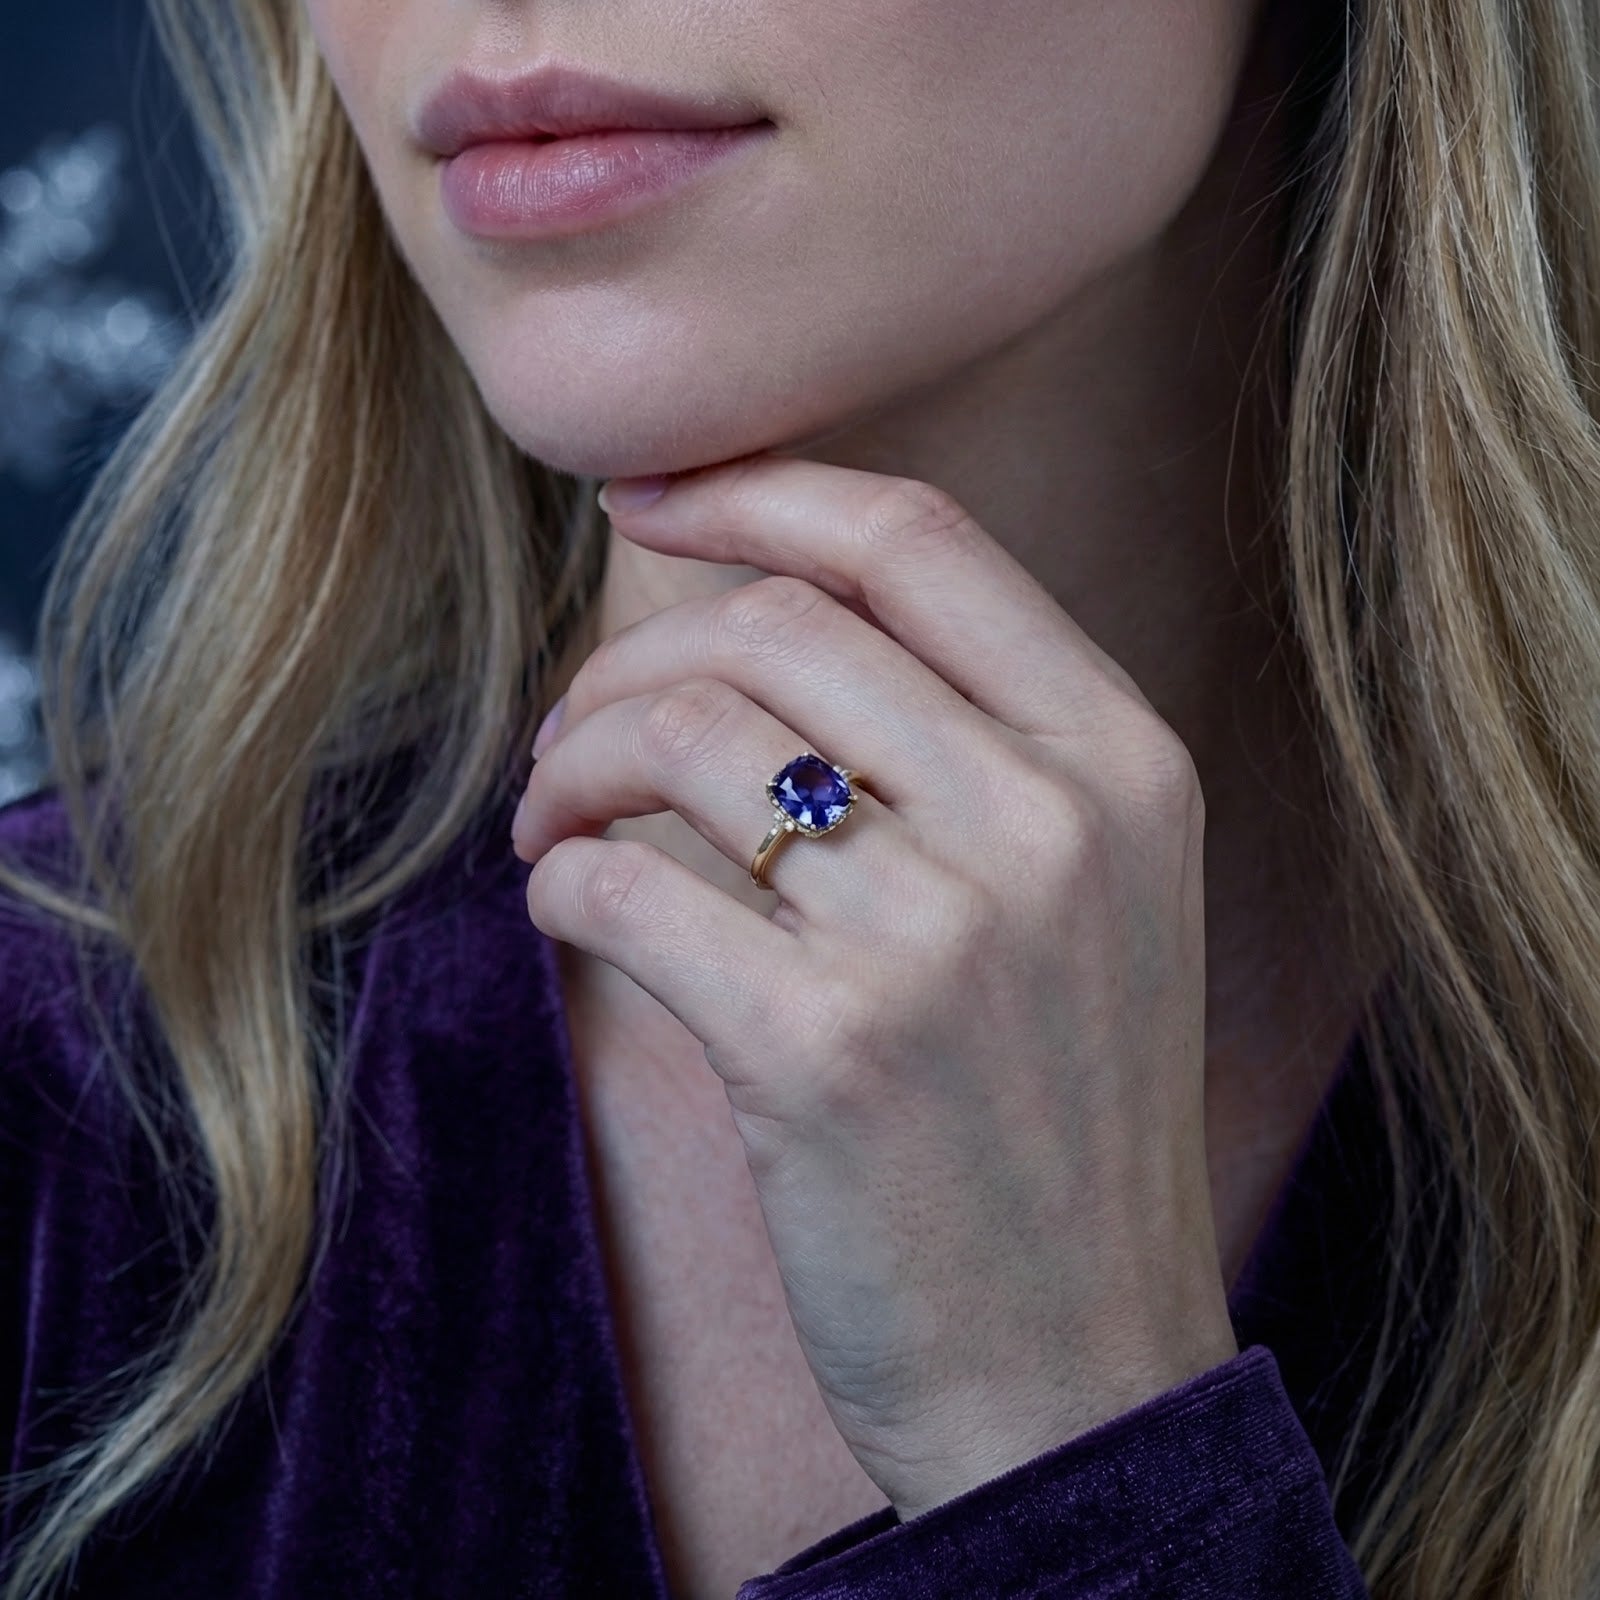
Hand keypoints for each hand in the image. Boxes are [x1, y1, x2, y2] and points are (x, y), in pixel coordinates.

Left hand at [510, 452, 1237, 1521]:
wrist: (1075, 1363)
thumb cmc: (1053, 1119)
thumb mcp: (1084, 901)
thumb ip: (970, 746)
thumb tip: (759, 615)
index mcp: (1123, 762)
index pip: (919, 539)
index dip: (761, 490)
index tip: (648, 502)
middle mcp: (1050, 824)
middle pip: (774, 625)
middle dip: (633, 656)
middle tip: (579, 732)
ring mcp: (941, 937)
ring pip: (681, 736)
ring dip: (574, 760)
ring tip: (556, 817)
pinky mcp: (821, 1049)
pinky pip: (623, 884)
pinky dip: (560, 873)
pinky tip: (567, 902)